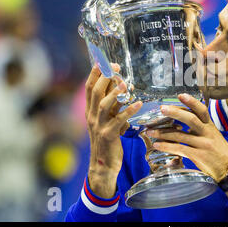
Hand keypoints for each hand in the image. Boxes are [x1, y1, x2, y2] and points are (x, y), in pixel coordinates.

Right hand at [85, 64, 141, 197]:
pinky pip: (118, 121)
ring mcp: (99, 126)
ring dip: (114, 93)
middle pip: (94, 93)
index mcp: (90, 111)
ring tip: (125, 84)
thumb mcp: (108, 119)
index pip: (89, 88)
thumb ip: (112, 104)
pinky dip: (128, 111)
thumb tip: (121, 85)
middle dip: (104, 78)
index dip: (94, 74)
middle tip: (115, 67)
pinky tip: (138, 104)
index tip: (102, 61)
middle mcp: (91, 116)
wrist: (103, 165)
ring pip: (104, 105)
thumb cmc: (108, 140)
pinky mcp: (108, 135)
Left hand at [147, 94, 227, 182]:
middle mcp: (207, 134)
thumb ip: (202, 129)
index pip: (202, 110)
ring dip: (163, 133)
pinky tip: (157, 145)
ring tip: (150, 131)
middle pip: (191, 119)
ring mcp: (203, 145)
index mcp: (210, 127)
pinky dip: (167, 147)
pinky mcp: (199, 156)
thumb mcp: (214, 137)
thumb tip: (185, 121)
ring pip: (180, 136)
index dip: (191, 102)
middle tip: (161, 109)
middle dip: (175, 113)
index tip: (180, 95)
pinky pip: (180, 149)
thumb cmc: (220, 153)